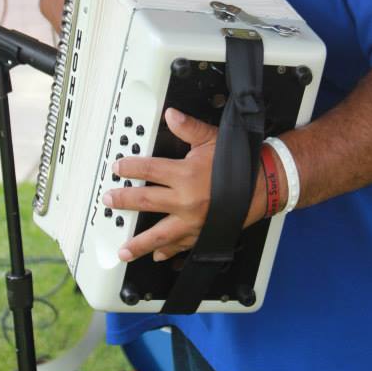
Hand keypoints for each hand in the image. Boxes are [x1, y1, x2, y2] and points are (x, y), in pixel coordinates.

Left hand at [103, 107, 267, 262]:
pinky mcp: (201, 234)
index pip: (148, 169)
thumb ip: (189, 128)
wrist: (262, 185)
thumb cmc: (238, 163)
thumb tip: (171, 115)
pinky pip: (180, 247)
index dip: (130, 167)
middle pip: (145, 201)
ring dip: (138, 243)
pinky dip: (167, 252)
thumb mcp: (212, 140)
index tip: (118, 168)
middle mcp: (185, 200)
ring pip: (159, 234)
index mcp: (186, 174)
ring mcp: (192, 221)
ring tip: (122, 250)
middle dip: (124, 201)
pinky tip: (156, 256)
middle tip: (109, 200)